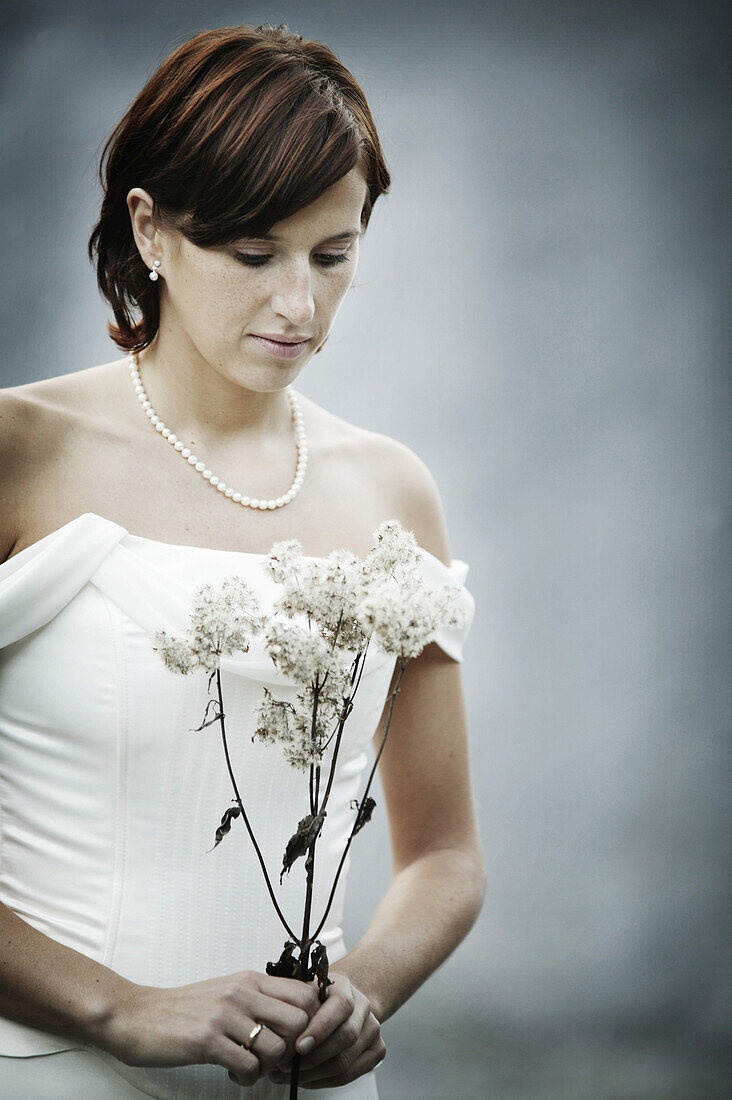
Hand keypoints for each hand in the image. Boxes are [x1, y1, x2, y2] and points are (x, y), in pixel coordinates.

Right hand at [94, 970, 320, 1086]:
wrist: (138, 1016)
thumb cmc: (184, 1008)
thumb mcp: (227, 991)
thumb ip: (259, 997)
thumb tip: (296, 1011)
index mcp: (250, 979)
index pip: (305, 993)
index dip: (310, 1020)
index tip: (295, 1037)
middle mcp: (242, 993)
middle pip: (300, 1021)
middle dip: (293, 1046)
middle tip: (274, 1057)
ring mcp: (225, 1015)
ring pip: (276, 1047)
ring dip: (268, 1067)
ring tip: (250, 1065)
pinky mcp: (208, 1040)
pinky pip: (249, 1066)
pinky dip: (247, 1077)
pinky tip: (233, 1071)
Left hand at [267, 972, 385, 1089]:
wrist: (342, 1000)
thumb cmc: (317, 997)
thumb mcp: (305, 990)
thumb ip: (295, 1003)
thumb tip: (275, 1025)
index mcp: (346, 987)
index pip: (340, 1006)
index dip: (320, 1028)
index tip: (299, 1046)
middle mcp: (364, 1007)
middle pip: (346, 1037)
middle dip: (313, 1057)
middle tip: (287, 1066)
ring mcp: (373, 1030)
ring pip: (346, 1061)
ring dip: (314, 1074)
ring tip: (289, 1075)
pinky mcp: (377, 1050)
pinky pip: (350, 1074)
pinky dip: (324, 1081)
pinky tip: (306, 1079)